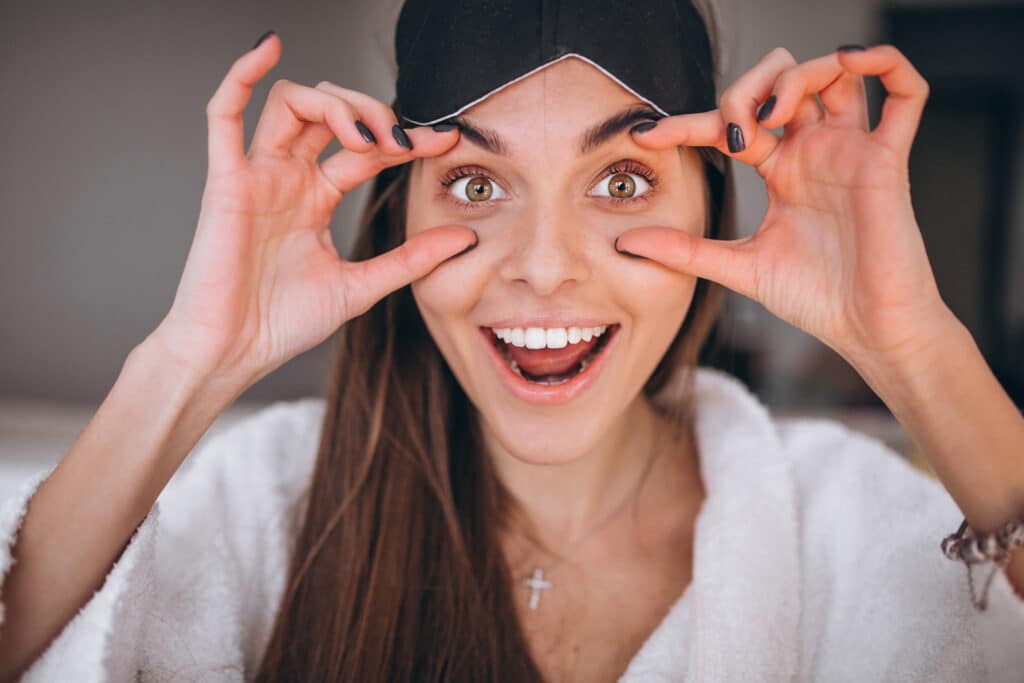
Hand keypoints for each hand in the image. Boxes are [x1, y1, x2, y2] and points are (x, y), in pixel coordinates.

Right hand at [151, 33, 474, 387]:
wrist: (234, 354)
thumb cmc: (283, 324)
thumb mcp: (362, 287)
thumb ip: (410, 259)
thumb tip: (464, 236)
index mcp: (316, 199)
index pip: (367, 149)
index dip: (407, 137)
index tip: (447, 138)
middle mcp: (288, 179)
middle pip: (332, 114)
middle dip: (373, 114)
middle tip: (402, 139)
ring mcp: (257, 176)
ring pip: (292, 104)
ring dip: (333, 103)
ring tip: (364, 136)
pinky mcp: (226, 183)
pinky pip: (223, 114)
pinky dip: (240, 74)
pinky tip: (269, 48)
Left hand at [617, 45, 948, 363]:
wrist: (866, 332)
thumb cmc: (815, 299)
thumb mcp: (737, 267)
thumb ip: (684, 250)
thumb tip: (625, 239)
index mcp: (781, 171)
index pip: (731, 124)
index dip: (687, 123)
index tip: (646, 136)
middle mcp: (814, 153)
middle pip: (783, 82)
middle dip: (748, 89)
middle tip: (729, 131)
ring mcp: (851, 152)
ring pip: (836, 75)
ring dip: (798, 76)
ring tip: (772, 116)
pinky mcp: (888, 161)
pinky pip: (906, 93)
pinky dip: (884, 63)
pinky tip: (851, 64)